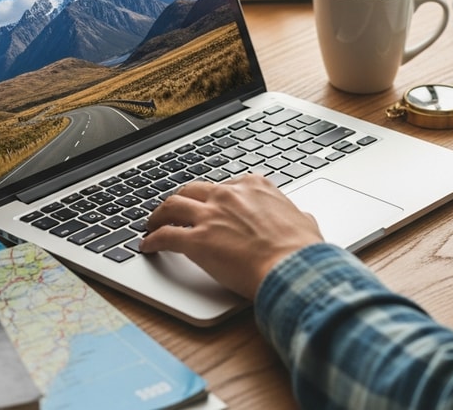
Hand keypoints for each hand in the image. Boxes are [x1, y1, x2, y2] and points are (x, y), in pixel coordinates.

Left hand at [140, 175, 323, 298]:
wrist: (293, 268)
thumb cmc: (301, 250)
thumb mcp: (304, 221)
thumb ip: (295, 216)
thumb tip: (301, 218)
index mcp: (254, 186)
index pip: (225, 185)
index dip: (214, 197)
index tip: (209, 205)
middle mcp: (229, 195)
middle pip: (193, 189)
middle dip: (182, 199)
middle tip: (174, 210)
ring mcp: (210, 216)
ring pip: (172, 205)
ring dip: (159, 214)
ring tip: (152, 223)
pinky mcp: (197, 241)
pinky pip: (165, 236)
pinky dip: (152, 240)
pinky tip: (147, 246)